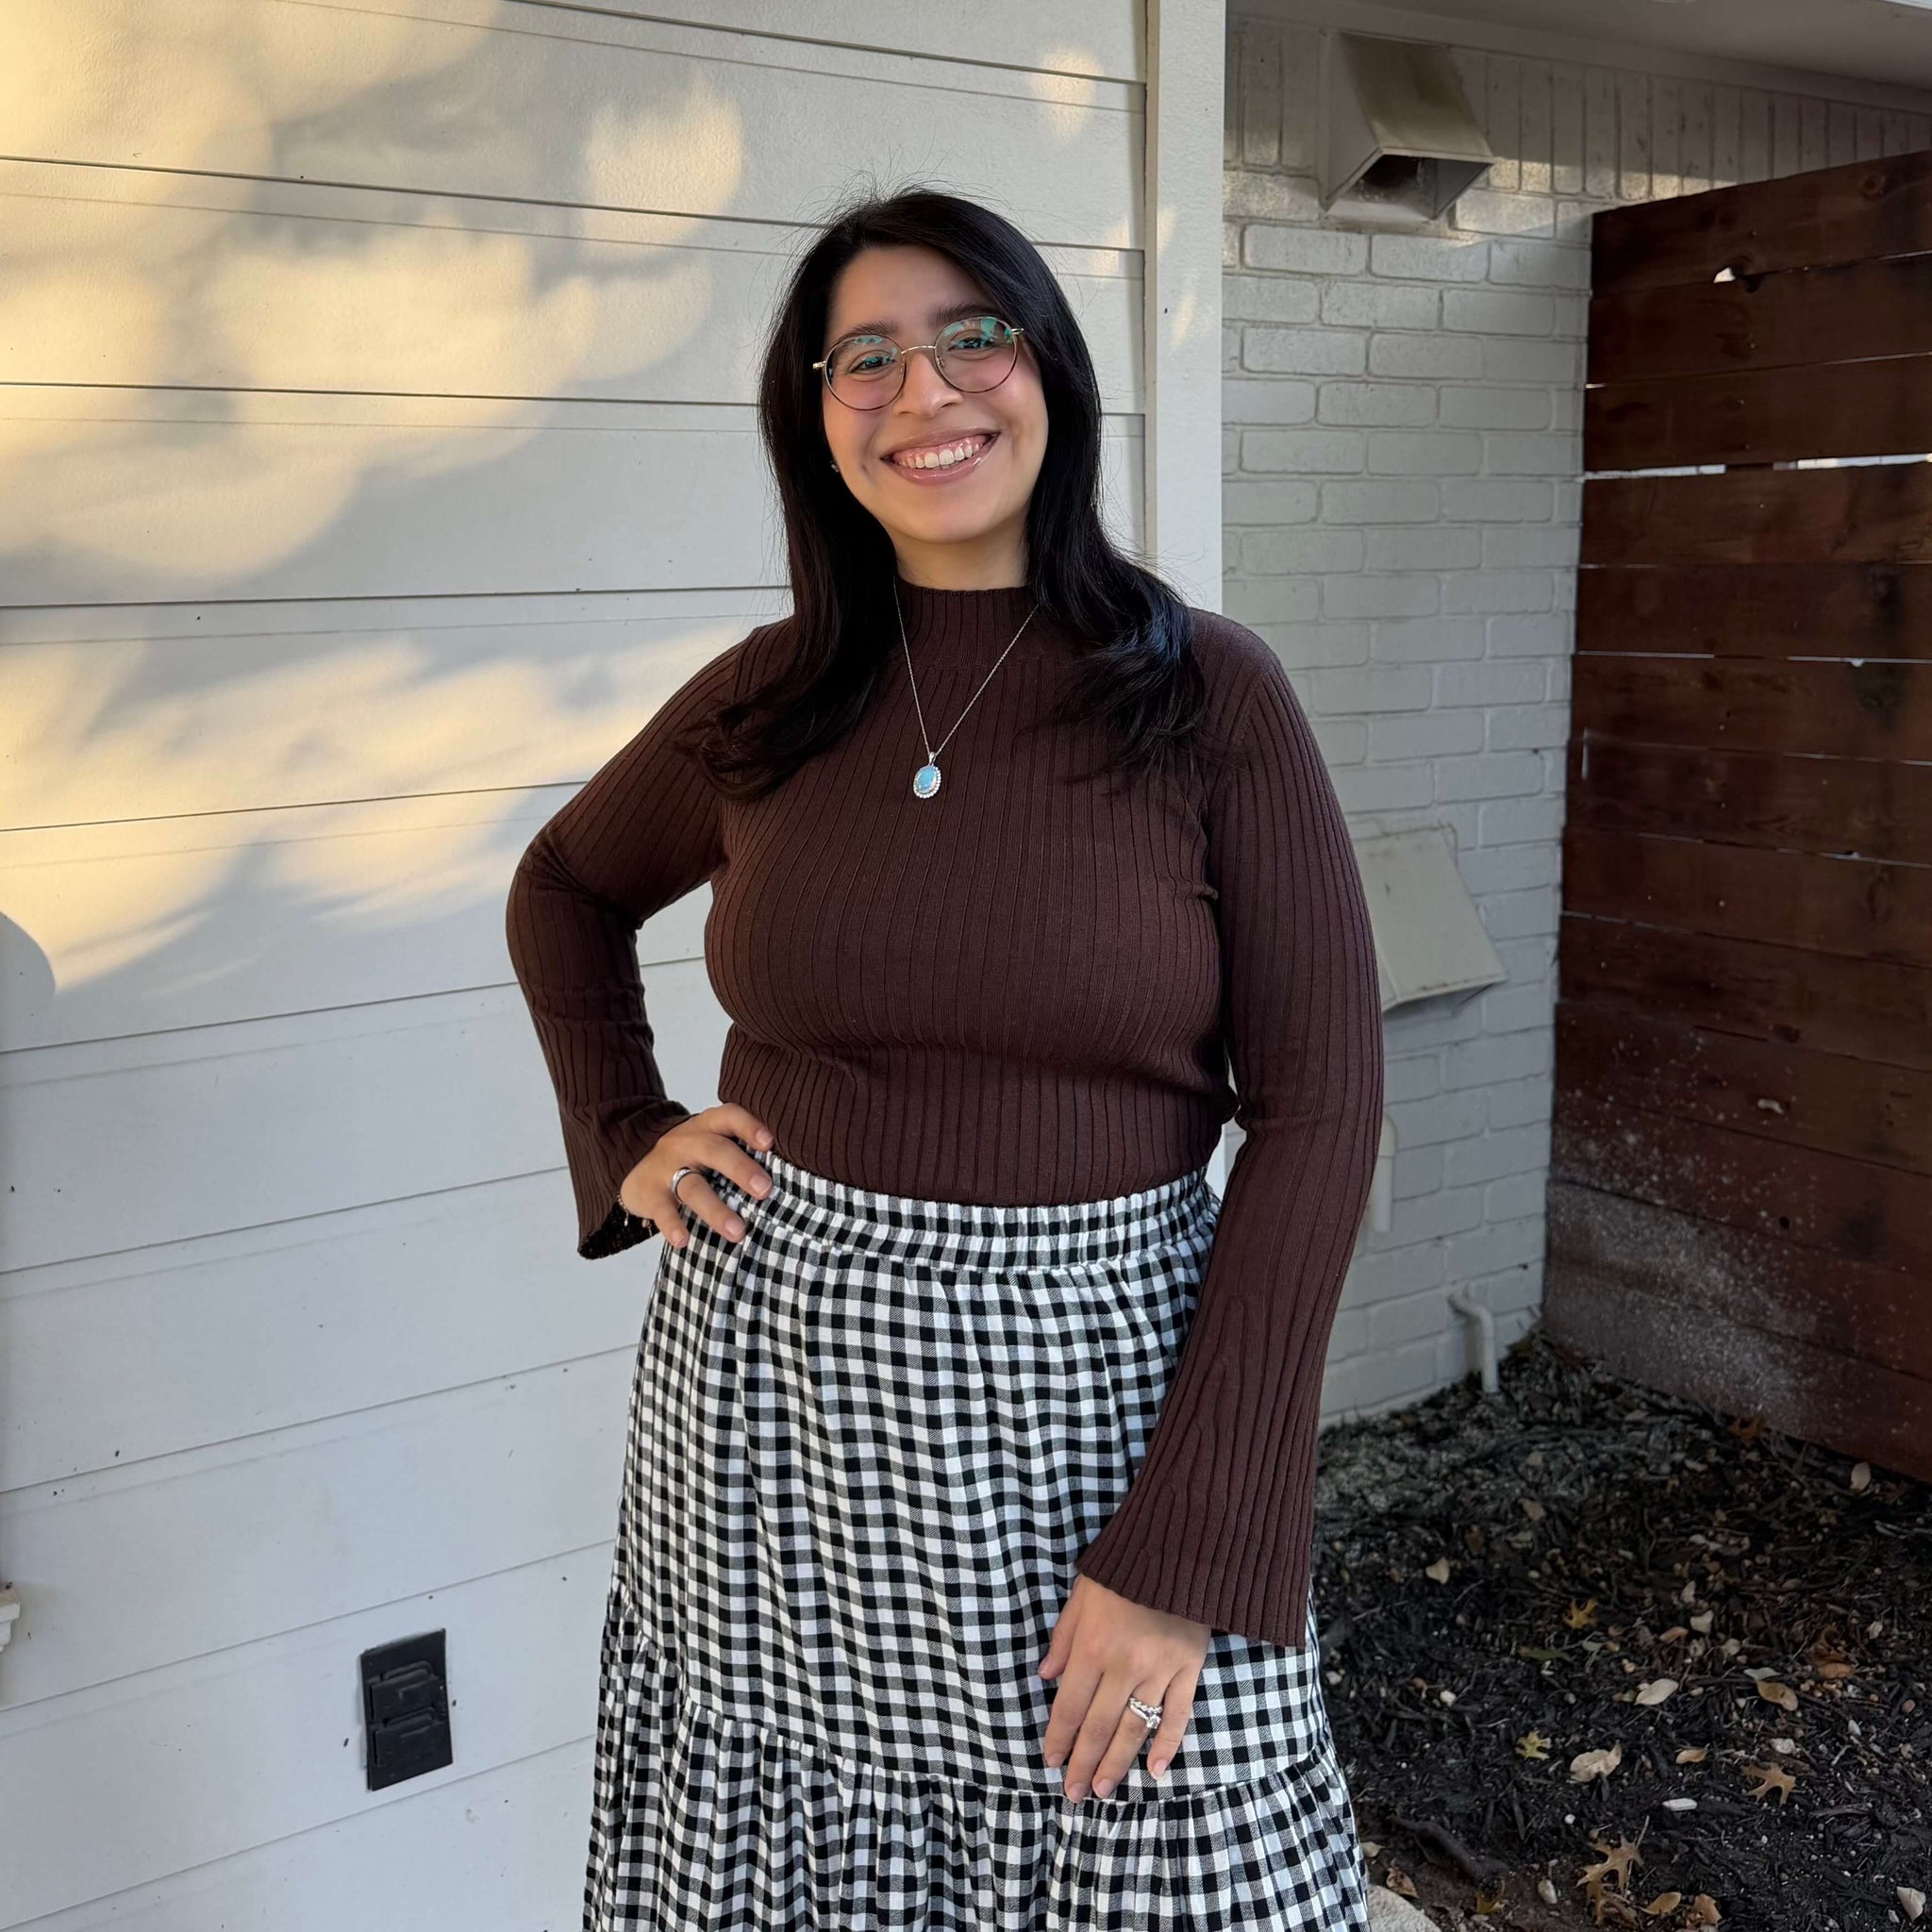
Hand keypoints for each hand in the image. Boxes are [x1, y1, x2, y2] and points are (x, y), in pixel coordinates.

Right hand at [619, 1105, 775, 1246]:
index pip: (729, 1117)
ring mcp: (667, 1167)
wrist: (632, 1158)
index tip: (770, 1143)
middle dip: (741, 1169)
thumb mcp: (711, 1142)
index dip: (749, 1126)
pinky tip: (684, 1240)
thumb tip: (791, 1180)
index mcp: (708, 1126)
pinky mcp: (650, 1193)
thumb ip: (740, 1151)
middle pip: (715, 1150)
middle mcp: (688, 1142)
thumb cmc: (690, 1154)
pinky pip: (662, 1209)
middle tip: (765, 1190)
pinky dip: (672, 1225)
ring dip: (716, 1209)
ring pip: (692, 1186)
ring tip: (738, 1232)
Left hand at [1036, 1573, 1207, 1799]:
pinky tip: (1155, 1770)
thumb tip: (1045, 1677)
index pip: (1071, 1704)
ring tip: (1102, 1789)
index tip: (1050, 1760)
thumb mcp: (1082, 1594)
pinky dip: (1167, 1745)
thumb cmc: (1124, 1567)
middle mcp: (1125, 1665)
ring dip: (1117, 1762)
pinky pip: (1178, 1715)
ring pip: (1135, 1728)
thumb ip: (1064, 1637)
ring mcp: (1160, 1670)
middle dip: (1083, 1761)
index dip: (1059, 1735)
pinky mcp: (1189, 1669)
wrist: (1180, 1546)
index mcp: (1094, 1646)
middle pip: (1100, 1725)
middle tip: (1073, 1793)